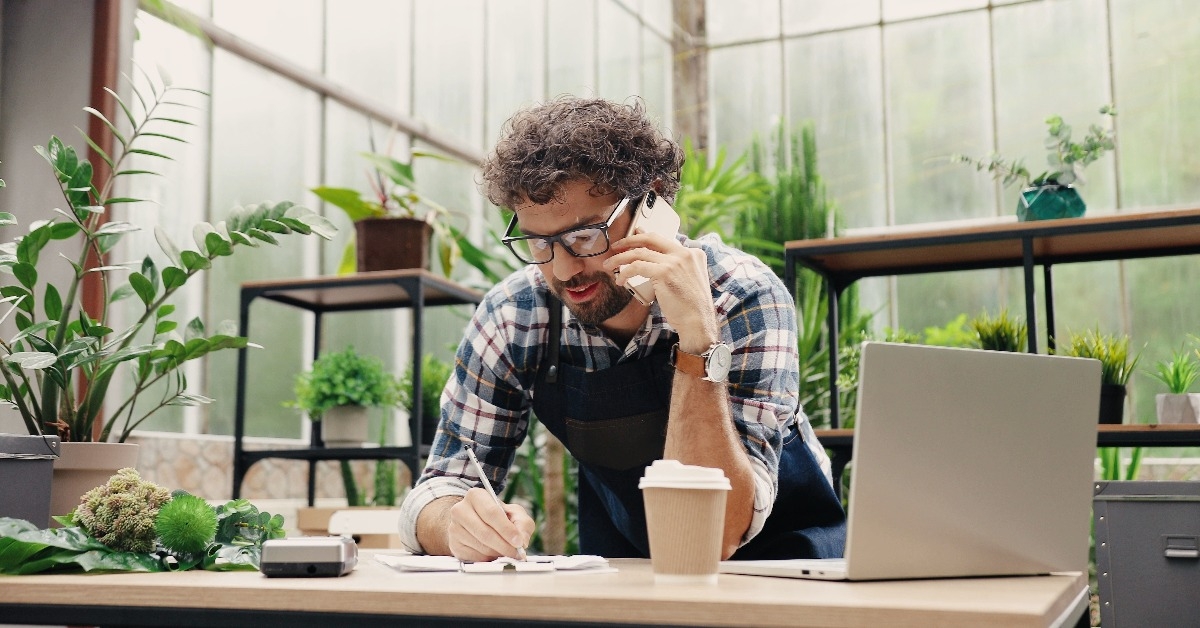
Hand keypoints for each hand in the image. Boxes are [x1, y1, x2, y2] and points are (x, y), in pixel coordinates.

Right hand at [446, 488, 534, 560]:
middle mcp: (460, 510)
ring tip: (507, 552)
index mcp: (476, 495)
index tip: (519, 542)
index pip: (492, 513)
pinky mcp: (453, 545)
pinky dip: (488, 558)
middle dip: (504, 545)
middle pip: (485, 532)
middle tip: (517, 553)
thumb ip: (522, 524)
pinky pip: (474, 557)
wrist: (476, 524)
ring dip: (498, 553)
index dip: (507, 530)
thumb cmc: (498, 517)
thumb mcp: (514, 514)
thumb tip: (522, 541)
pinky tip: (494, 553)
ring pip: (481, 546)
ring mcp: (454, 528)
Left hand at [604, 232, 718, 351]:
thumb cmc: (691, 307)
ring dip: (620, 258)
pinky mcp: (664, 272)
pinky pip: (637, 266)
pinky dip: (625, 272)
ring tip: (609, 265)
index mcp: (693, 253)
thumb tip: (652, 260)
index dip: (644, 237)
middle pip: (651, 238)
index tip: (633, 237)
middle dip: (630, 240)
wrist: (698, 322)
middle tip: (616, 246)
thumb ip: (675, 268)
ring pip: (640, 252)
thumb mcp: (688, 281)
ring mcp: (675, 262)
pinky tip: (620, 280)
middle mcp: (685, 253)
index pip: (664, 240)